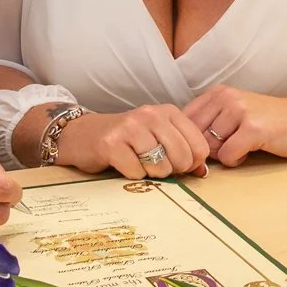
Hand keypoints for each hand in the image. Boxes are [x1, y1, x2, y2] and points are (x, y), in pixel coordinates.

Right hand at [55, 105, 208, 178]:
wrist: (83, 135)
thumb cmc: (126, 139)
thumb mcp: (158, 137)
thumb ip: (183, 150)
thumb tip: (203, 172)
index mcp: (167, 111)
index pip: (198, 145)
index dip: (193, 163)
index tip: (179, 164)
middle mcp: (150, 115)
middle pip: (182, 157)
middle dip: (172, 170)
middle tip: (156, 166)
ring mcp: (130, 128)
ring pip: (160, 166)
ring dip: (151, 174)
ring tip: (139, 163)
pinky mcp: (111, 144)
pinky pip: (136, 172)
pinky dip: (132, 175)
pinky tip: (123, 164)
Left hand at [182, 85, 286, 166]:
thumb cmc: (270, 121)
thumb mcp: (235, 112)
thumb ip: (210, 121)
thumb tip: (181, 142)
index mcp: (218, 92)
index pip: (184, 119)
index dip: (190, 139)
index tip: (205, 147)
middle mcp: (226, 97)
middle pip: (195, 135)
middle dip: (208, 149)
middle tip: (228, 148)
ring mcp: (239, 111)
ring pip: (210, 147)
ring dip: (224, 154)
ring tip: (243, 146)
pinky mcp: (253, 129)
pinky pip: (227, 156)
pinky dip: (236, 160)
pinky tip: (250, 150)